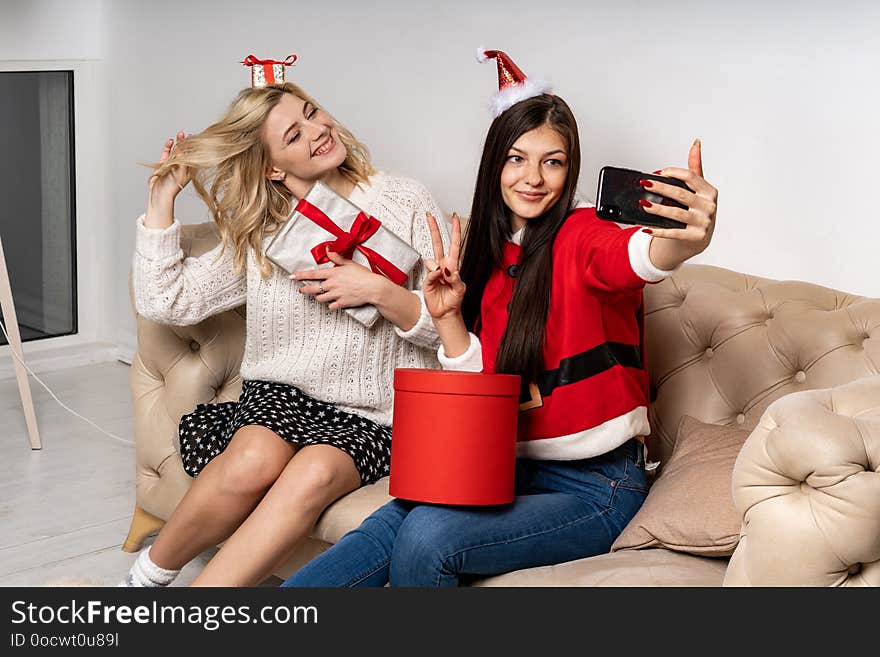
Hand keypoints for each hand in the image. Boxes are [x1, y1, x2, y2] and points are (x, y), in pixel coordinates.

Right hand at [147, 131, 191, 207]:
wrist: (161, 193)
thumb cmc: (174, 186)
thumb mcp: (181, 171)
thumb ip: (183, 159)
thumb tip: (184, 147)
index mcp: (190, 171)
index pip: (193, 157)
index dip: (194, 148)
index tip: (196, 139)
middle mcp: (182, 167)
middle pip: (185, 153)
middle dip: (186, 143)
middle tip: (187, 135)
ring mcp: (172, 165)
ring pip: (175, 152)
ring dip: (177, 143)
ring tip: (180, 135)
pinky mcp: (163, 164)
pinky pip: (166, 154)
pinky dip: (168, 147)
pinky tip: (170, 142)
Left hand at [293, 249, 383, 309]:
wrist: (373, 288)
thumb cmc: (363, 275)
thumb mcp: (350, 263)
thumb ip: (337, 257)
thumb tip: (328, 250)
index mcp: (333, 273)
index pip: (313, 274)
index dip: (301, 275)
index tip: (293, 276)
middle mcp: (332, 285)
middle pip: (313, 288)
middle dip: (304, 290)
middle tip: (301, 290)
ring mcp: (336, 295)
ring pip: (320, 298)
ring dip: (318, 297)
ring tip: (320, 295)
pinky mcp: (341, 303)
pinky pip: (331, 306)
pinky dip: (330, 305)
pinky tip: (332, 303)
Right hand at [423, 212, 464, 320]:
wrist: (445, 312)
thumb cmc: (454, 300)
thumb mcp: (460, 289)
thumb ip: (456, 279)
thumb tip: (447, 270)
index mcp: (453, 265)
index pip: (454, 245)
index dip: (454, 231)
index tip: (454, 217)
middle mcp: (443, 266)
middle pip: (438, 244)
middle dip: (434, 229)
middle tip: (429, 216)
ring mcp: (434, 272)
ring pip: (432, 260)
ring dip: (438, 269)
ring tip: (444, 282)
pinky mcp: (427, 279)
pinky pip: (430, 273)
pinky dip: (434, 276)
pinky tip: (437, 282)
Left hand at [640, 139, 717, 262]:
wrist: (700, 238)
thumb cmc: (698, 209)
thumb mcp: (699, 189)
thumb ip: (695, 167)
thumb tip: (696, 143)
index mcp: (709, 192)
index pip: (691, 177)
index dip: (674, 173)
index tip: (658, 173)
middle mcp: (709, 207)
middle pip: (680, 194)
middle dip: (661, 188)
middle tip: (644, 184)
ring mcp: (703, 223)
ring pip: (676, 213)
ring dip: (658, 209)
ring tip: (643, 204)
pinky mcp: (695, 237)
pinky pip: (674, 233)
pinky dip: (659, 231)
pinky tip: (647, 228)